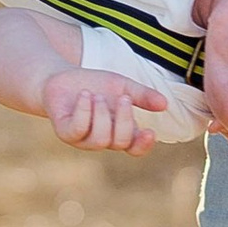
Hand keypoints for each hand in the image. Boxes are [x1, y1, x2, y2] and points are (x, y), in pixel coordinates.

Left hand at [40, 64, 167, 152]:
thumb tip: (165, 104)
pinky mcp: (66, 133)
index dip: (143, 145)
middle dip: (125, 120)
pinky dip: (84, 112)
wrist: (62, 77)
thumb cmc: (94, 85)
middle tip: (123, 97)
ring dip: (102, 115)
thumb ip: (142, 95)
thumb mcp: (122, 86)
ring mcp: (83, 139)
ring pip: (100, 140)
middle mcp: (103, 139)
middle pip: (121, 143)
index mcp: (120, 131)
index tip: (150, 132)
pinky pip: (78, 130)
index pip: (135, 148)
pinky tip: (85, 95)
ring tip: (97, 95)